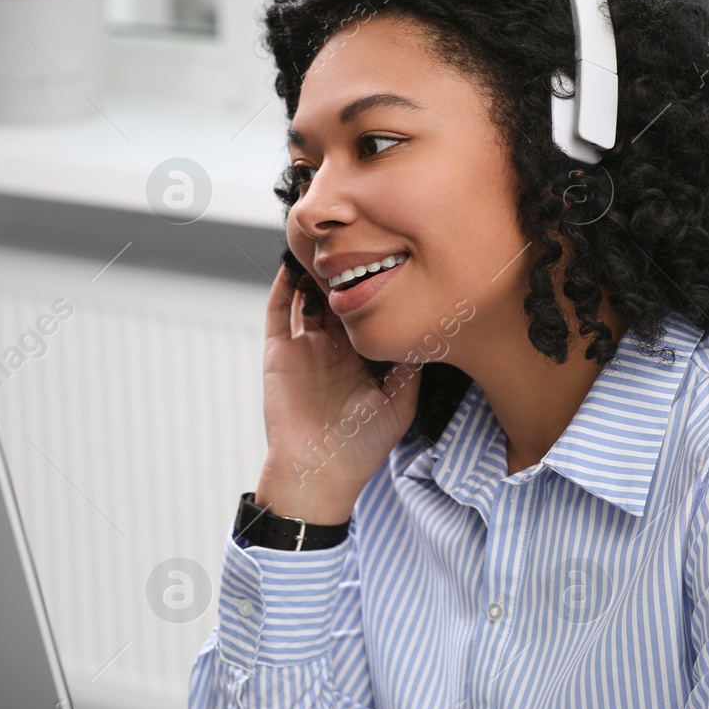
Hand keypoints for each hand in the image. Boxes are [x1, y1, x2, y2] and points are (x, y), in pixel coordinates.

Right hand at [256, 265, 422, 523]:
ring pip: (308, 296)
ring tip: (325, 242)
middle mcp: (334, 347)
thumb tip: (430, 329)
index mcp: (362, 356)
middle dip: (345, 269)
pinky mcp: (279, 352)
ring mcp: (305, 347)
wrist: (318, 473)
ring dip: (314, 271)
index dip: (375, 285)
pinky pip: (278, 312)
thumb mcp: (400, 403)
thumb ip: (411, 367)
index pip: (367, 310)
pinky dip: (283, 286)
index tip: (388, 254)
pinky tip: (293, 264)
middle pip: (338, 296)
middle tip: (356, 235)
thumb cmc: (360, 448)